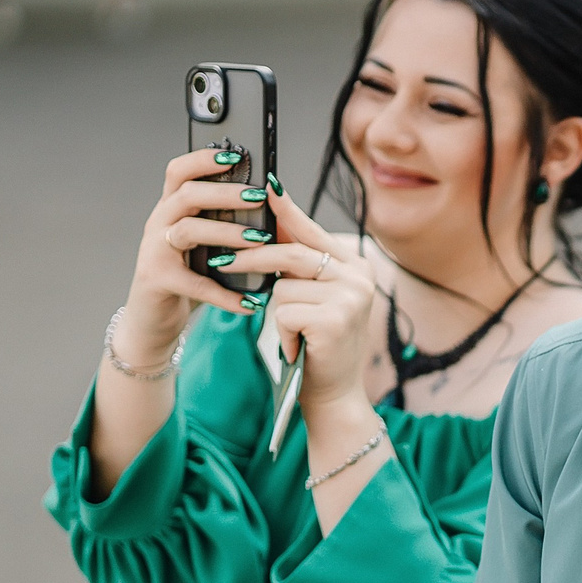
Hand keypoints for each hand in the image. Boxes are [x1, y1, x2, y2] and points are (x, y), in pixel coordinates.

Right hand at [122, 149, 277, 364]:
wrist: (153, 319)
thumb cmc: (186, 277)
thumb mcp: (203, 244)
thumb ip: (222, 222)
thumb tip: (266, 201)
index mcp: (171, 209)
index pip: (180, 171)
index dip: (203, 159)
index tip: (236, 155)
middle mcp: (159, 223)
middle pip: (187, 194)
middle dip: (225, 193)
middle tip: (258, 196)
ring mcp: (155, 251)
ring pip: (189, 230)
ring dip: (227, 232)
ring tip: (260, 240)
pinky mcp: (157, 280)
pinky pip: (195, 283)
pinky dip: (226, 294)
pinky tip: (251, 302)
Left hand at [219, 185, 379, 413]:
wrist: (336, 396)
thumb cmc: (319, 345)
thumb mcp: (315, 298)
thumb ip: (302, 263)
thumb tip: (273, 217)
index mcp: (357, 267)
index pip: (312, 231)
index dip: (285, 211)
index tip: (264, 187)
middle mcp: (360, 278)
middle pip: (292, 253)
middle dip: (252, 258)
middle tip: (221, 261)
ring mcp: (351, 299)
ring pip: (284, 286)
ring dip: (277, 312)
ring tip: (292, 333)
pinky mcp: (334, 321)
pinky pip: (284, 311)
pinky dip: (281, 332)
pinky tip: (296, 347)